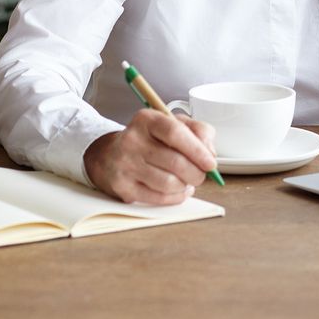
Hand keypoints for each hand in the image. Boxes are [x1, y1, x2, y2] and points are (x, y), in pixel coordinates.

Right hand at [83, 109, 217, 204]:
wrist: (108, 156)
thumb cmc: (148, 139)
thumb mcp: (171, 124)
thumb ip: (197, 131)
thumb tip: (210, 153)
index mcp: (146, 120)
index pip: (175, 133)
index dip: (197, 150)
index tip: (211, 162)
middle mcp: (132, 140)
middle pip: (175, 162)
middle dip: (196, 173)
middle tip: (201, 175)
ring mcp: (125, 165)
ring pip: (168, 183)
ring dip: (185, 185)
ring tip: (187, 181)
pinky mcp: (123, 187)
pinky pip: (158, 198)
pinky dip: (175, 197)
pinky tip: (177, 190)